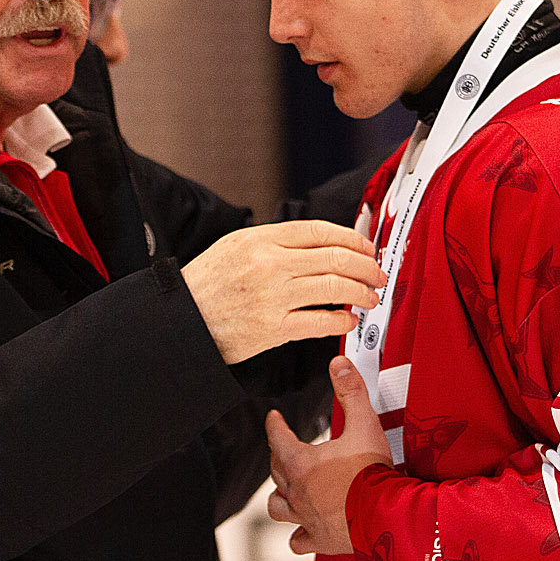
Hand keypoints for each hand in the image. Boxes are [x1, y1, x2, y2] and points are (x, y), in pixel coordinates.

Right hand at [182, 221, 384, 365]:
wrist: (183, 321)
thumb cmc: (207, 285)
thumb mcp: (235, 246)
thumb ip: (275, 241)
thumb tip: (319, 243)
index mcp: (261, 240)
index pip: (319, 231)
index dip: (352, 238)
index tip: (366, 247)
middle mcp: (269, 265)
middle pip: (334, 258)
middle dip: (365, 266)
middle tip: (376, 273)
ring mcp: (273, 297)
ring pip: (334, 288)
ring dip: (360, 292)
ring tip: (368, 296)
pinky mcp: (274, 328)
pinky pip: (321, 322)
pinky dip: (342, 320)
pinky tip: (348, 319)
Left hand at [267, 356, 391, 554]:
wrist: (386, 516)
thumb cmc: (373, 475)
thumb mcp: (364, 424)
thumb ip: (351, 392)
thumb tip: (340, 366)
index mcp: (301, 463)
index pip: (277, 438)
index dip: (274, 424)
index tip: (273, 418)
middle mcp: (297, 492)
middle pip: (276, 471)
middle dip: (278, 456)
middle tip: (284, 449)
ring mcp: (306, 517)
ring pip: (277, 507)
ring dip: (280, 497)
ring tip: (287, 491)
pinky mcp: (320, 539)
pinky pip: (298, 541)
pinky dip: (298, 535)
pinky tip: (302, 531)